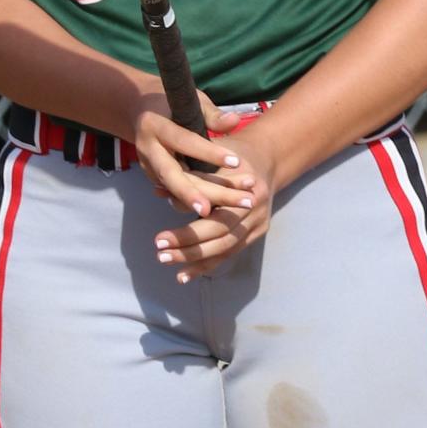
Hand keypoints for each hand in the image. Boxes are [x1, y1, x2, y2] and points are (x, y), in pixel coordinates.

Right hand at [131, 89, 258, 220]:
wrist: (141, 112)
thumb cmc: (171, 104)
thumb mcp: (190, 102)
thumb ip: (211, 115)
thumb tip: (234, 122)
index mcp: (154, 126)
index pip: (184, 141)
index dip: (209, 152)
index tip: (237, 162)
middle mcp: (148, 150)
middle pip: (173, 176)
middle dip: (198, 193)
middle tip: (227, 205)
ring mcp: (148, 168)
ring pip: (176, 190)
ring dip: (206, 199)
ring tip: (239, 204)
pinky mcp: (154, 179)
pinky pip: (176, 193)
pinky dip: (199, 199)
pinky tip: (225, 206)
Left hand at [152, 126, 277, 283]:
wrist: (269, 158)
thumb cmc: (233, 152)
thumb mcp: (212, 153)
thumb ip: (189, 175)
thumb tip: (158, 191)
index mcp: (243, 178)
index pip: (212, 197)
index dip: (187, 205)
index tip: (164, 210)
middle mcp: (253, 203)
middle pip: (219, 226)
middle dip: (188, 239)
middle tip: (159, 247)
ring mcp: (258, 220)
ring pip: (225, 245)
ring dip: (194, 257)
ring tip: (166, 259)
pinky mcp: (257, 232)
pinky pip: (230, 252)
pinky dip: (206, 265)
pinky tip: (184, 275)